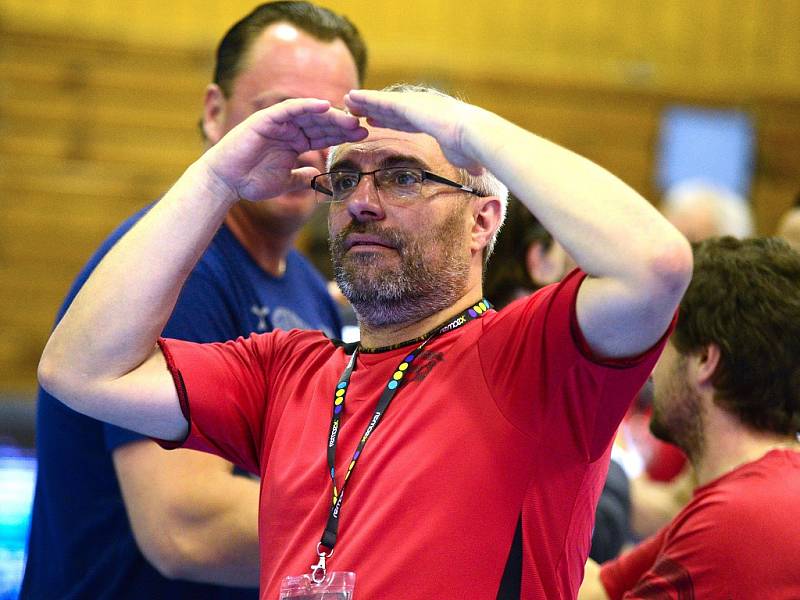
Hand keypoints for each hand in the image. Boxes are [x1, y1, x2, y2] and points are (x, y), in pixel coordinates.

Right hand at [202, 98, 366, 201]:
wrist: (226, 182)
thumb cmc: (252, 182)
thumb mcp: (285, 182)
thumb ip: (302, 176)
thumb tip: (317, 173)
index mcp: (295, 143)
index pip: (323, 136)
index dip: (342, 135)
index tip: (363, 137)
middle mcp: (289, 130)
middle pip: (321, 123)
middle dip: (342, 124)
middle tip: (362, 126)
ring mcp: (278, 123)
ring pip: (309, 114)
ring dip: (330, 115)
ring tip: (349, 119)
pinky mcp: (266, 119)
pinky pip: (290, 108)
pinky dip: (307, 105)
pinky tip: (325, 106)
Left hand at [344, 89, 484, 174]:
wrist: (473, 136)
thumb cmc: (473, 149)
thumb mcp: (467, 157)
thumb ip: (467, 162)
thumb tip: (479, 172)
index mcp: (433, 119)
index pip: (406, 120)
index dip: (390, 120)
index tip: (376, 121)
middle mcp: (422, 108)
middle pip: (391, 110)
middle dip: (374, 109)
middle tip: (356, 110)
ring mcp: (414, 104)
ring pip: (383, 103)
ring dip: (364, 101)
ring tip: (348, 101)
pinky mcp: (407, 104)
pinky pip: (380, 101)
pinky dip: (365, 98)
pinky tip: (351, 98)